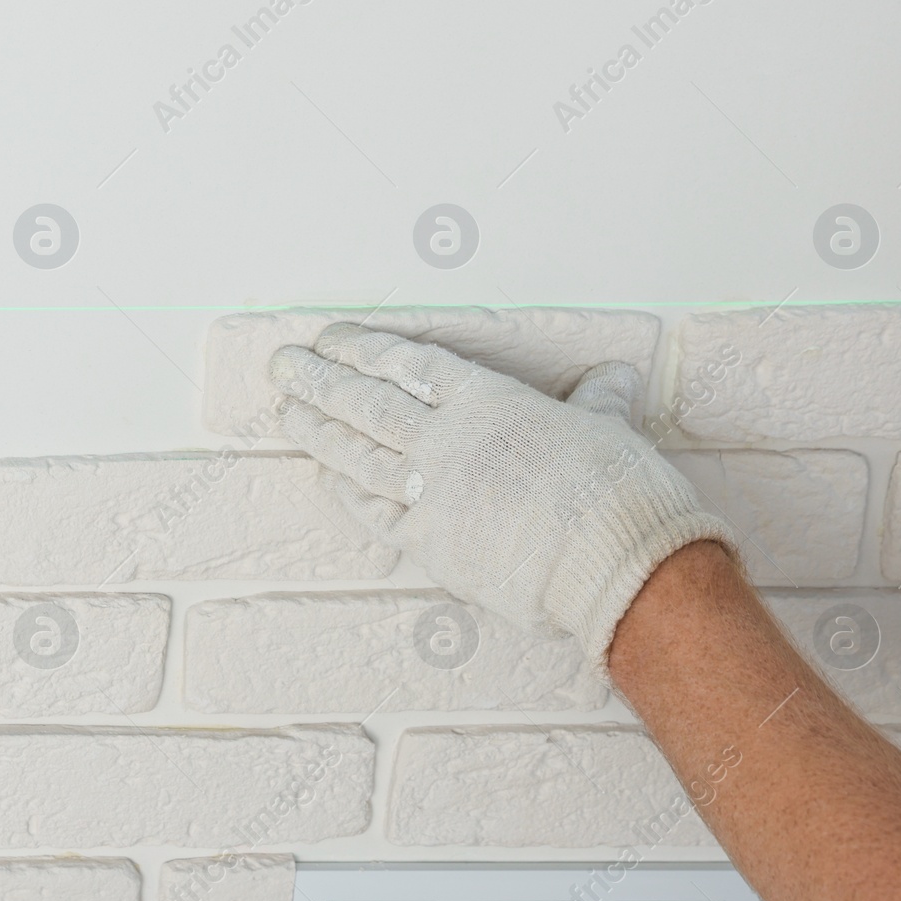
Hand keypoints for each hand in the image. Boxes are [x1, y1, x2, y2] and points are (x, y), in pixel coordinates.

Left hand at [269, 322, 737, 671]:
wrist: (616, 562)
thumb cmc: (619, 491)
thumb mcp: (608, 427)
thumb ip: (596, 402)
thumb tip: (616, 378)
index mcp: (488, 401)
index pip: (408, 365)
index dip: (363, 350)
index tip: (330, 338)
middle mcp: (448, 441)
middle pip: (367, 403)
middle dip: (318, 381)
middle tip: (281, 365)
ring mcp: (432, 493)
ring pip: (358, 454)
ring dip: (316, 431)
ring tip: (285, 412)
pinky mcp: (430, 544)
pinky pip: (375, 512)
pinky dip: (346, 492)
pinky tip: (325, 476)